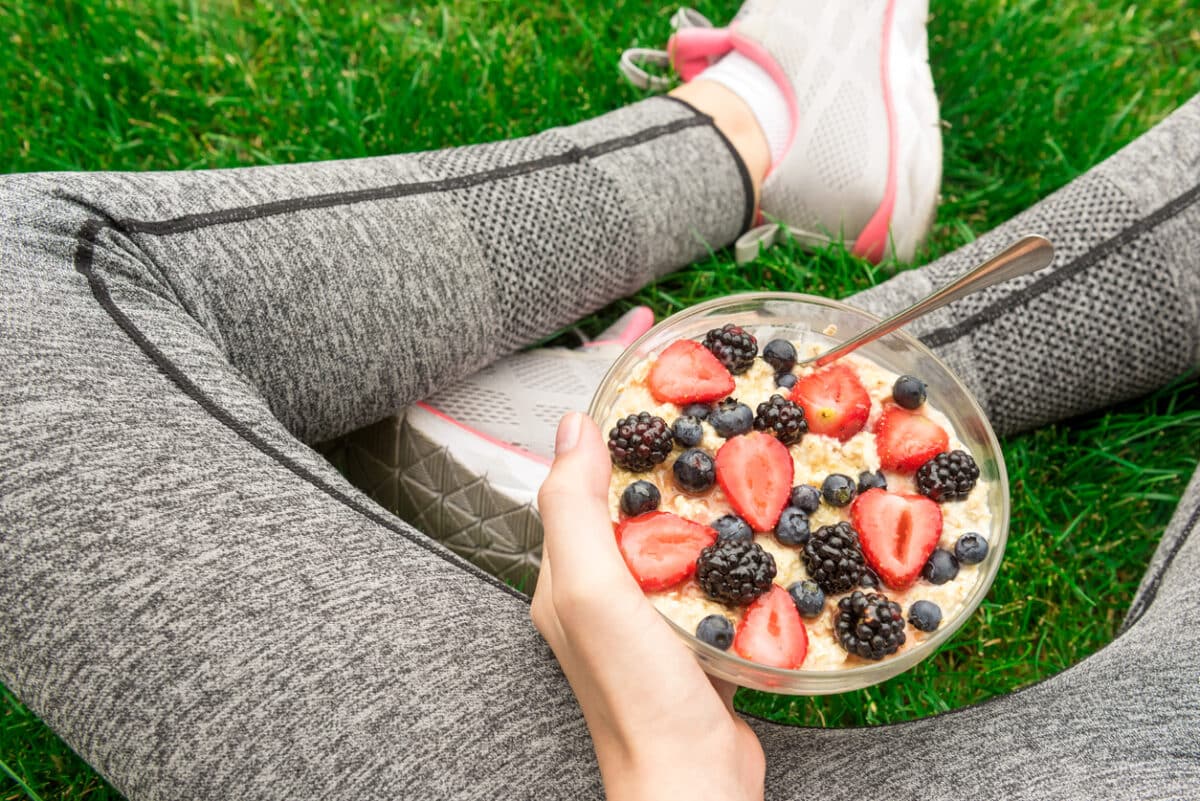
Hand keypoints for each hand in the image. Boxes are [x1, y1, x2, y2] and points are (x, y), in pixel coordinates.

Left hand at [532, 412, 764, 800]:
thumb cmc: (636, 694)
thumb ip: (575, 508)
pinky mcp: (693, 638)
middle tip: (711, 418)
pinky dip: (732, 552)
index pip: (582, 486)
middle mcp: (602, 594)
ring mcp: (650, 619)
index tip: (653, 390)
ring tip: (742, 461)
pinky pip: (710, 579)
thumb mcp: (592, 589)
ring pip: (676, 540)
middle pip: (634, 508)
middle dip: (667, 463)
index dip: (613, 435)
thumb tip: (575, 426)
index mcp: (567, 576)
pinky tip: (762, 535)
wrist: (693, 780)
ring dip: (705, 504)